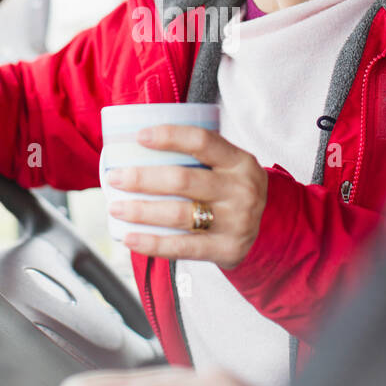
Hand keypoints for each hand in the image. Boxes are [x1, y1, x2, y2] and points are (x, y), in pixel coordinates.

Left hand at [106, 125, 267, 267]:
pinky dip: (152, 243)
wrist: (270, 229)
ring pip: (179, 214)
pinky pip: (182, 247)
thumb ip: (197, 156)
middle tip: (115, 177)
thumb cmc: (231, 190)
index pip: (203, 141)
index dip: (170, 136)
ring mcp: (236, 222)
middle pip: (183, 180)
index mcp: (240, 161)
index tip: (139, 137)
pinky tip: (130, 238)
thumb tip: (136, 144)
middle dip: (142, 178)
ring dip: (141, 211)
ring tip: (116, 207)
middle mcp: (241, 190)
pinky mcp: (227, 249)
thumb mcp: (229, 166)